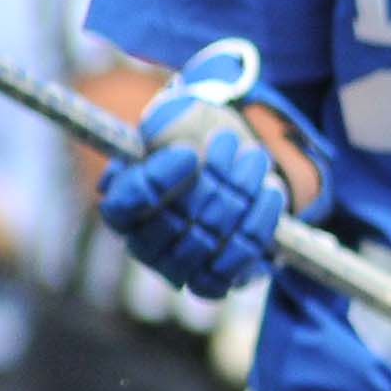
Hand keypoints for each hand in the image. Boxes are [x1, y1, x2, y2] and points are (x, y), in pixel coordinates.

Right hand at [94, 43, 293, 294]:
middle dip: (211, 180)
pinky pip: (237, 263)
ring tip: (255, 159)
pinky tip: (270, 191)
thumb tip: (173, 108)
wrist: (228, 177)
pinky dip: (258, 225)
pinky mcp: (216, 282)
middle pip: (175, 223)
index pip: (127, 205)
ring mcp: (179, 269)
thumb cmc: (192, 146)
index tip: (189, 152)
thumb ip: (165, 118)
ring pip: (210, 240)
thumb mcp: (173, 122)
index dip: (157, 182)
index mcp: (120, 208)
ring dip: (238, 196)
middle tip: (233, 143)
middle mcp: (143, 246)